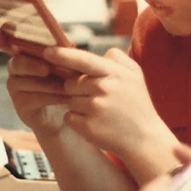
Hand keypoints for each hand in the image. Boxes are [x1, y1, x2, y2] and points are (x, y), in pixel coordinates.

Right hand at [0, 30, 77, 133]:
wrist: (75, 110)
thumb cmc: (71, 81)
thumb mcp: (71, 65)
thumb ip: (64, 53)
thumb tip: (67, 45)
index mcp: (28, 52)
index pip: (11, 42)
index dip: (3, 39)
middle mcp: (17, 68)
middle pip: (17, 63)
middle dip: (31, 65)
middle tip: (46, 70)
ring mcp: (16, 87)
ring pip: (27, 82)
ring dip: (50, 84)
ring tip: (69, 87)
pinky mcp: (20, 105)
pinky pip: (34, 98)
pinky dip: (53, 97)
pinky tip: (67, 99)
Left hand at [43, 46, 171, 165]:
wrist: (144, 139)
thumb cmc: (137, 104)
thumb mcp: (135, 75)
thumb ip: (117, 59)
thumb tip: (99, 53)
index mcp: (116, 73)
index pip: (84, 60)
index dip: (63, 55)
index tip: (46, 51)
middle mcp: (105, 88)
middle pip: (71, 82)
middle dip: (78, 88)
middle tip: (98, 98)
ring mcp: (96, 108)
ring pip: (70, 100)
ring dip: (79, 105)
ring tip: (100, 112)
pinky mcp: (88, 127)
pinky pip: (68, 116)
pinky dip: (77, 120)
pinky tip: (95, 123)